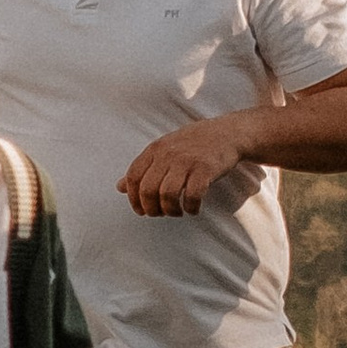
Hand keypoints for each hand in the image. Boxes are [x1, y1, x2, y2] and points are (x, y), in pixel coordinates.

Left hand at [118, 119, 252, 217]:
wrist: (226, 133)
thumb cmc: (193, 144)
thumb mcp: (163, 150)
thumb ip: (143, 168)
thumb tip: (120, 187)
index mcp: (155, 150)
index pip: (133, 177)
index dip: (134, 199)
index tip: (142, 210)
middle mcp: (168, 154)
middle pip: (148, 190)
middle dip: (152, 209)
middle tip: (161, 214)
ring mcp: (186, 161)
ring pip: (167, 195)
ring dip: (170, 211)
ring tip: (177, 212)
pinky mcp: (205, 169)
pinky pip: (192, 196)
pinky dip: (190, 208)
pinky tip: (193, 209)